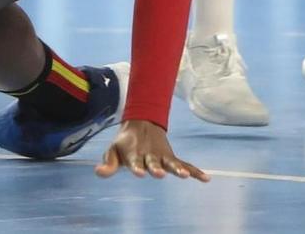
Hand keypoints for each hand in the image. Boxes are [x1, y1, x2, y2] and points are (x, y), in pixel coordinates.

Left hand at [93, 121, 208, 181]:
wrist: (141, 125)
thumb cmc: (125, 144)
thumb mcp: (113, 152)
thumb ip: (108, 164)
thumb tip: (98, 172)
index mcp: (134, 154)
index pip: (135, 162)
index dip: (136, 167)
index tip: (138, 172)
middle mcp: (150, 156)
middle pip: (154, 163)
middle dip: (156, 168)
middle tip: (159, 173)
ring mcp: (162, 157)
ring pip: (171, 163)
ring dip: (177, 169)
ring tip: (185, 175)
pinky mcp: (171, 158)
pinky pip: (185, 165)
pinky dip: (195, 171)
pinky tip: (206, 179)